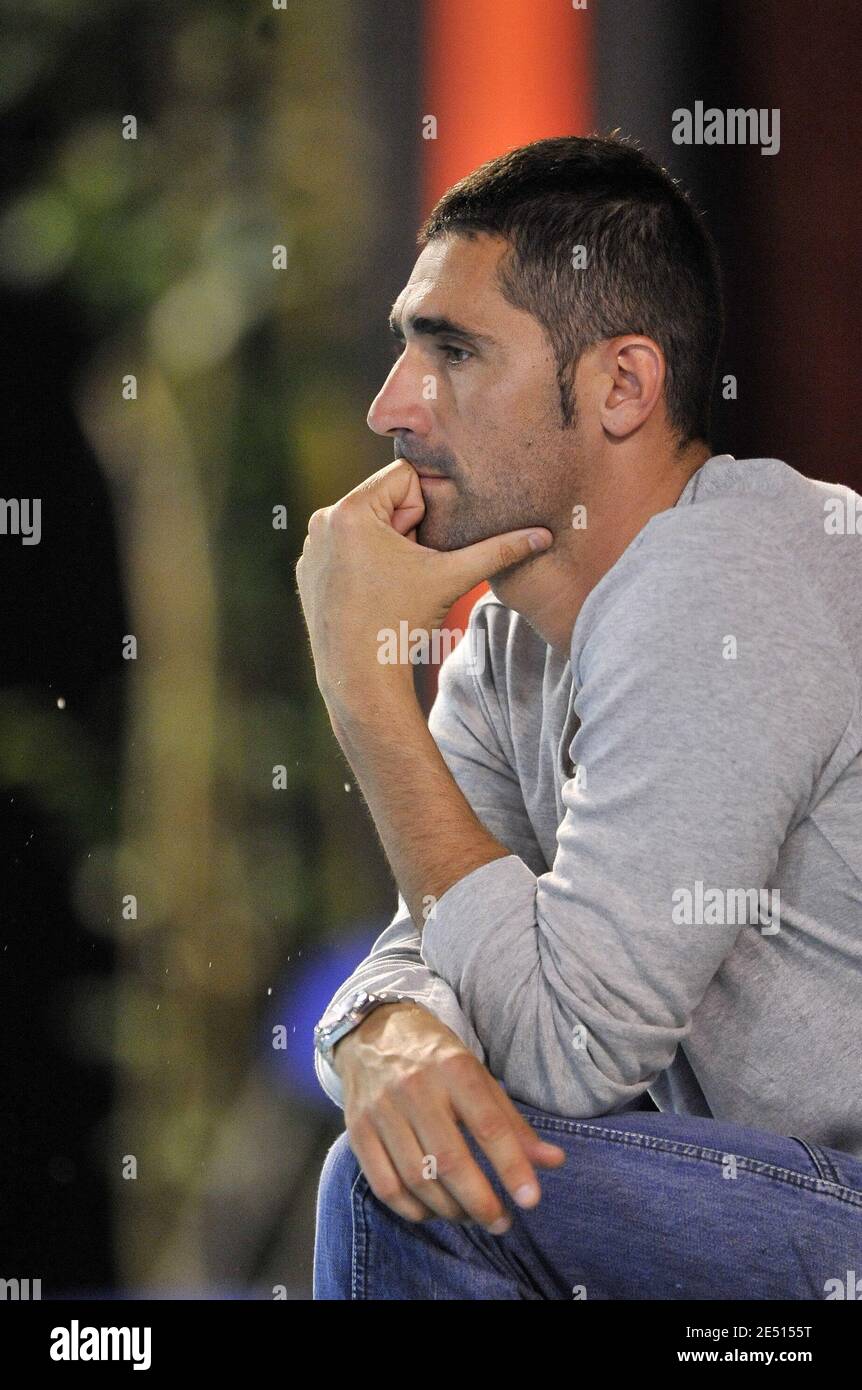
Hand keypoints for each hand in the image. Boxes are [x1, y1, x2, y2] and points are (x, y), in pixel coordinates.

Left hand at [295, 460, 551, 716]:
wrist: (359, 679)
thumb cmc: (401, 624)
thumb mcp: (452, 578)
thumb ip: (498, 551)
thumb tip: (546, 535)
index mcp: (352, 511)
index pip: (406, 478)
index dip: (425, 512)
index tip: (419, 550)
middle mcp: (324, 520)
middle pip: (386, 501)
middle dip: (406, 530)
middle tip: (407, 571)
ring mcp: (312, 545)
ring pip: (369, 524)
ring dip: (387, 546)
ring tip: (390, 585)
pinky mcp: (308, 568)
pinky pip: (347, 547)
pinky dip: (364, 563)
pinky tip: (370, 595)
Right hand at [333, 1001, 565, 1233]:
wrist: (373, 1030)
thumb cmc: (435, 1058)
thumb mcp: (477, 1076)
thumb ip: (512, 1123)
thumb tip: (554, 1162)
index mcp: (453, 1068)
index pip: (487, 1125)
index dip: (511, 1166)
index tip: (531, 1200)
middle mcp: (415, 1088)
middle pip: (449, 1161)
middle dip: (481, 1202)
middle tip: (502, 1222)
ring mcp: (381, 1110)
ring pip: (417, 1179)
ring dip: (449, 1210)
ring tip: (471, 1216)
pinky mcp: (357, 1130)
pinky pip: (385, 1186)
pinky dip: (413, 1209)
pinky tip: (433, 1210)